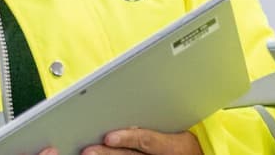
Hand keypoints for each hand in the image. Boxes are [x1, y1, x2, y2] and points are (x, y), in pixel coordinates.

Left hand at [75, 128, 202, 154]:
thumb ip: (156, 128)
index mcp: (172, 148)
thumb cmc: (185, 146)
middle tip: (88, 150)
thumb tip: (130, 123)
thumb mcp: (180, 134)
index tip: (109, 137)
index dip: (128, 138)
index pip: (147, 142)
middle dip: (107, 154)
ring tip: (89, 153)